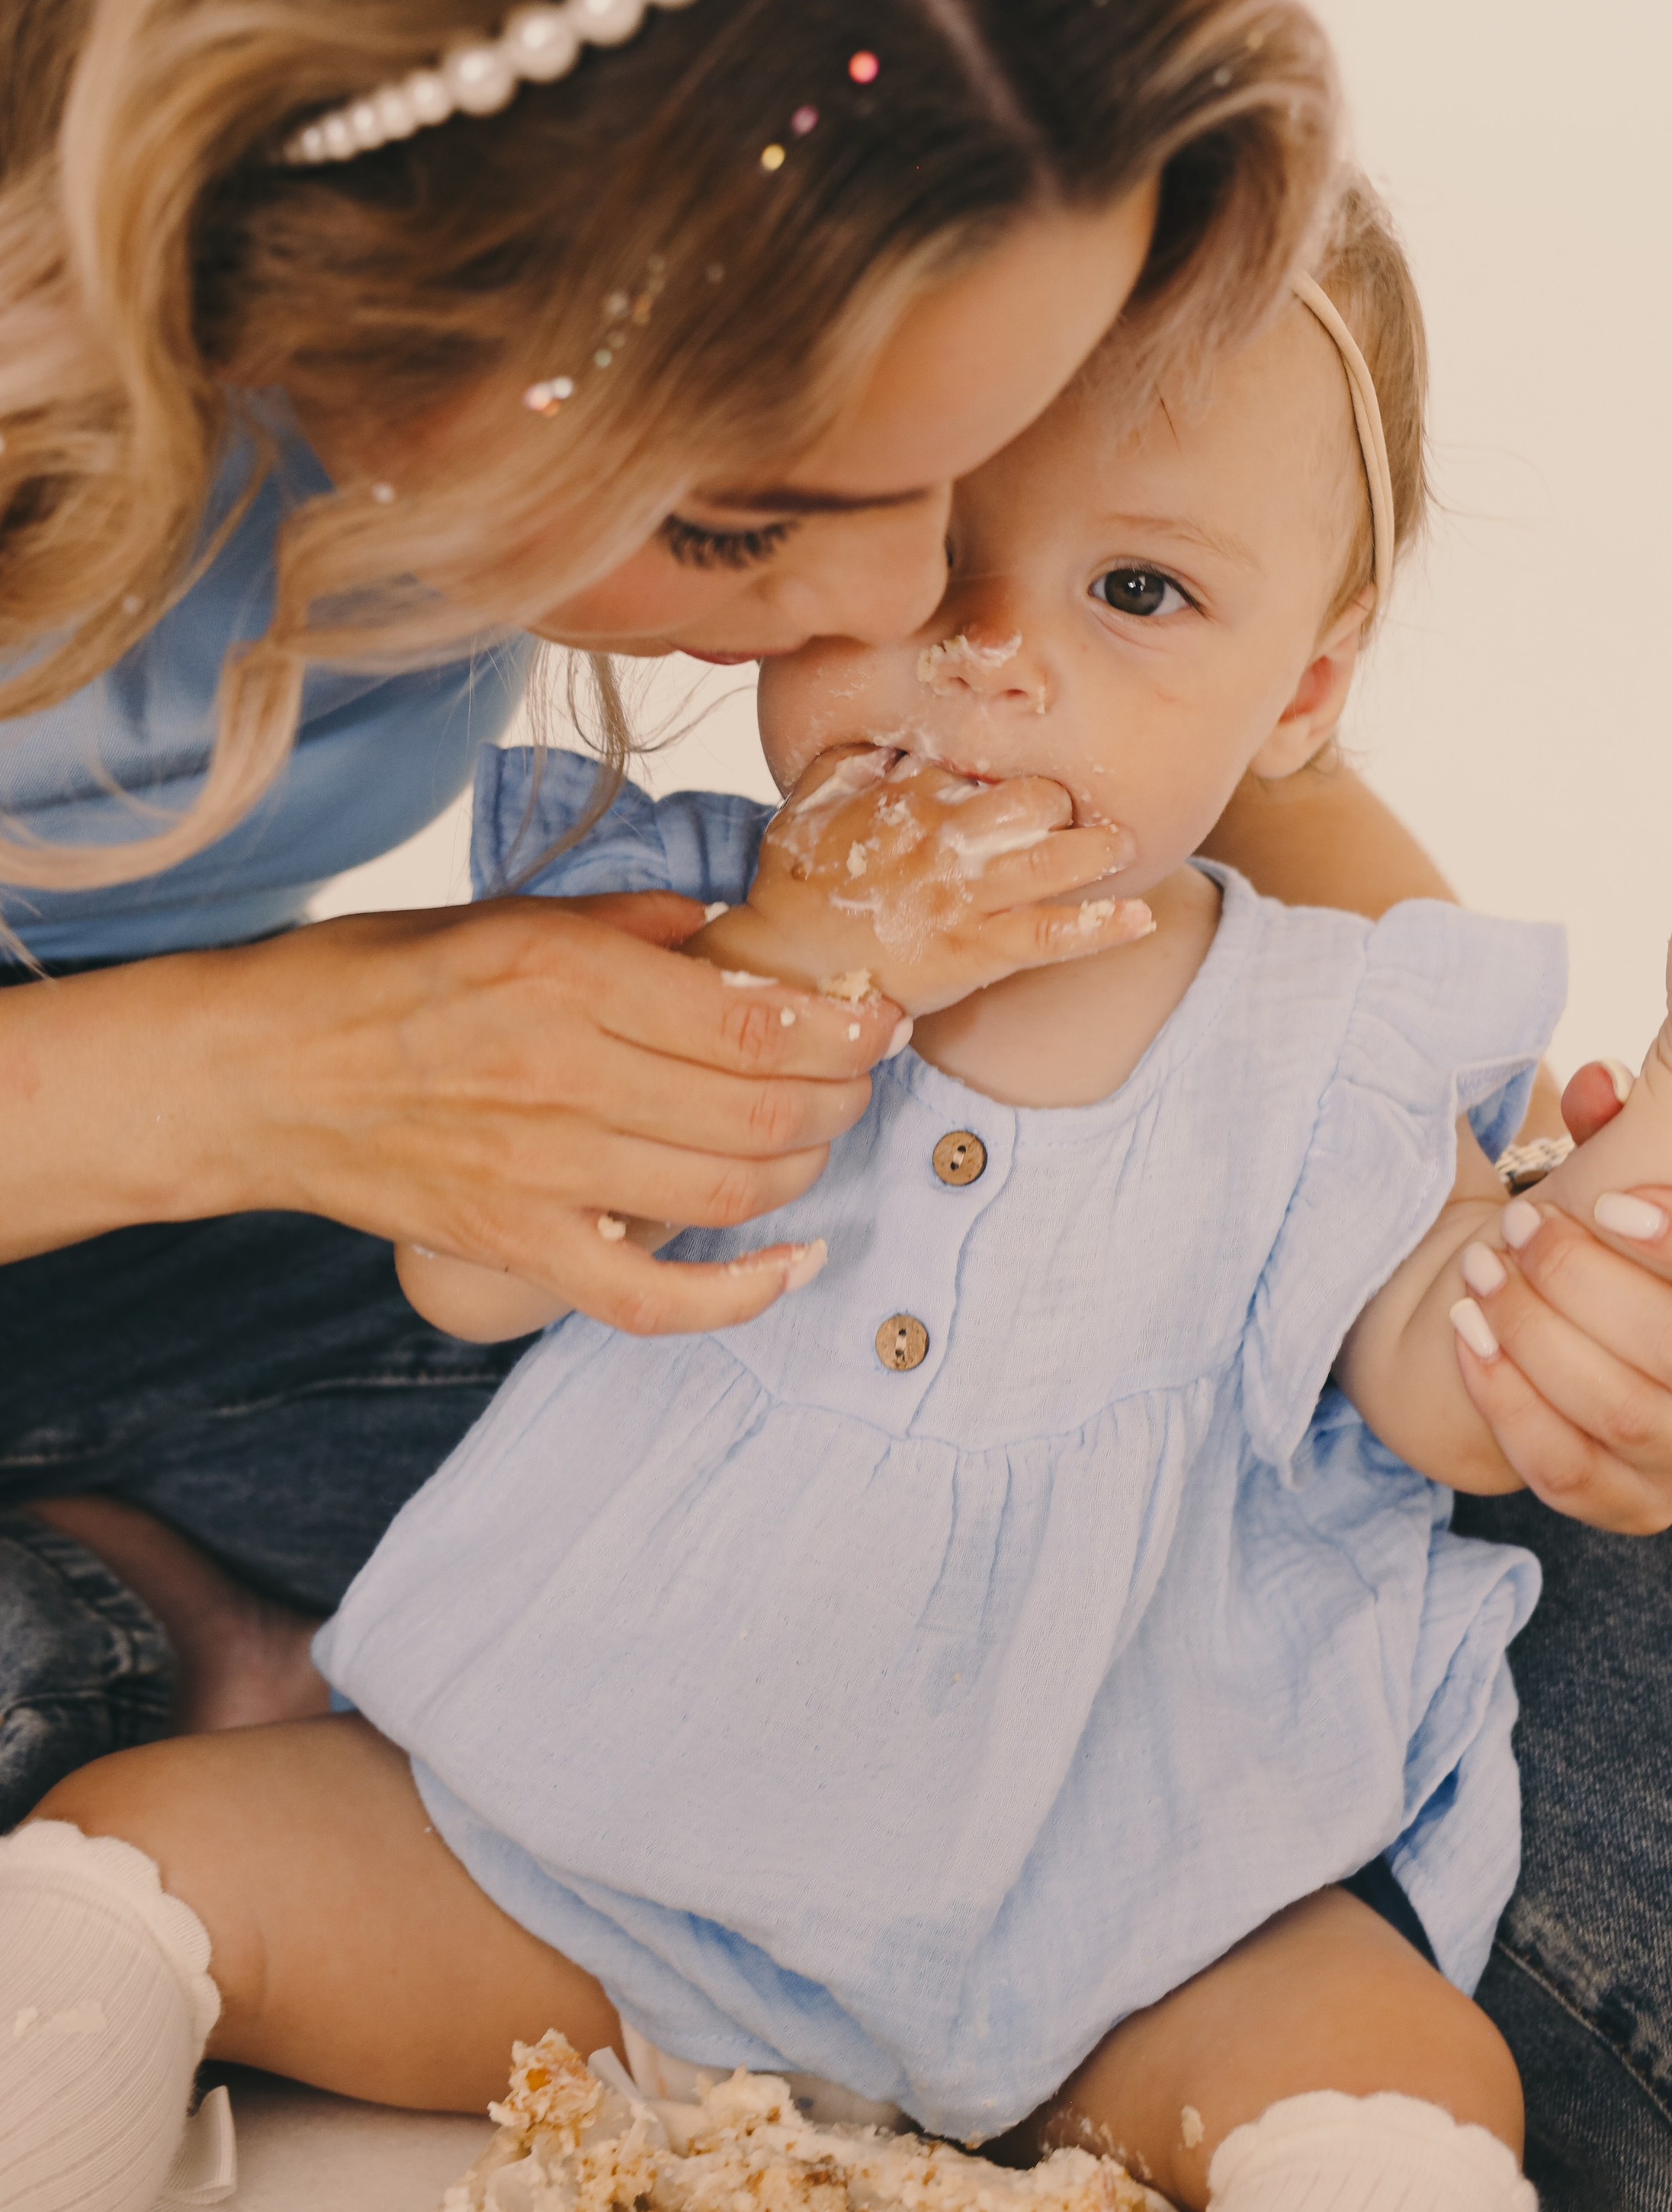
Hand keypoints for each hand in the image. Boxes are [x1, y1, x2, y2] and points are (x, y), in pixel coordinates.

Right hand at [172, 894, 900, 1332]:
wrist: (255, 1075)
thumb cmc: (375, 981)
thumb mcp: (502, 914)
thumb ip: (625, 925)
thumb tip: (725, 935)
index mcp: (562, 976)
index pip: (749, 1017)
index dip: (839, 1028)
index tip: (877, 1021)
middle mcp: (561, 1075)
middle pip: (759, 1110)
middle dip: (840, 1096)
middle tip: (858, 1079)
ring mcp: (538, 1173)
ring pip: (726, 1194)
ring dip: (804, 1173)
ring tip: (819, 1142)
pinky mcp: (513, 1246)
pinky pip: (649, 1297)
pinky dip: (737, 1294)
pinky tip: (792, 1264)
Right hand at [703, 746, 1152, 1013]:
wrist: (786, 963)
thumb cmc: (798, 883)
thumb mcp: (812, 798)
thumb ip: (852, 758)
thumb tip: (888, 740)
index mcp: (914, 794)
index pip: (990, 766)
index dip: (1016, 780)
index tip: (1031, 794)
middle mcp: (947, 836)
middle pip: (1038, 802)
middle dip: (1063, 809)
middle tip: (1079, 820)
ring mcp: (967, 896)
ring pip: (1055, 861)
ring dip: (1099, 853)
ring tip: (1122, 847)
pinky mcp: (976, 949)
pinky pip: (1051, 935)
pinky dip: (1101, 928)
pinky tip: (1139, 919)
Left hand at [1446, 1062, 1671, 1531]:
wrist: (1542, 1304)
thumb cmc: (1606, 1223)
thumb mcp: (1644, 1146)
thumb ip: (1650, 1096)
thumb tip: (1599, 1087)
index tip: (1613, 1197)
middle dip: (1582, 1280)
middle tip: (1518, 1226)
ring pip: (1620, 1412)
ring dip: (1534, 1335)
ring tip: (1478, 1271)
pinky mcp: (1632, 1504)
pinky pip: (1568, 1471)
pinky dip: (1508, 1400)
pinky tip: (1470, 1337)